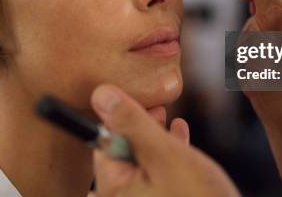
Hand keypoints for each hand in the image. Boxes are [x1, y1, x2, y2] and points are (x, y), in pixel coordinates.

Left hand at [89, 84, 239, 196]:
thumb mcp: (165, 155)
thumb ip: (133, 124)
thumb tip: (101, 94)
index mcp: (112, 192)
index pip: (104, 143)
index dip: (124, 117)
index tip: (143, 100)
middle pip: (123, 155)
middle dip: (141, 130)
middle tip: (157, 108)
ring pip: (141, 166)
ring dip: (155, 141)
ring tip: (169, 120)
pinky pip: (155, 181)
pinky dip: (166, 160)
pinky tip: (180, 139)